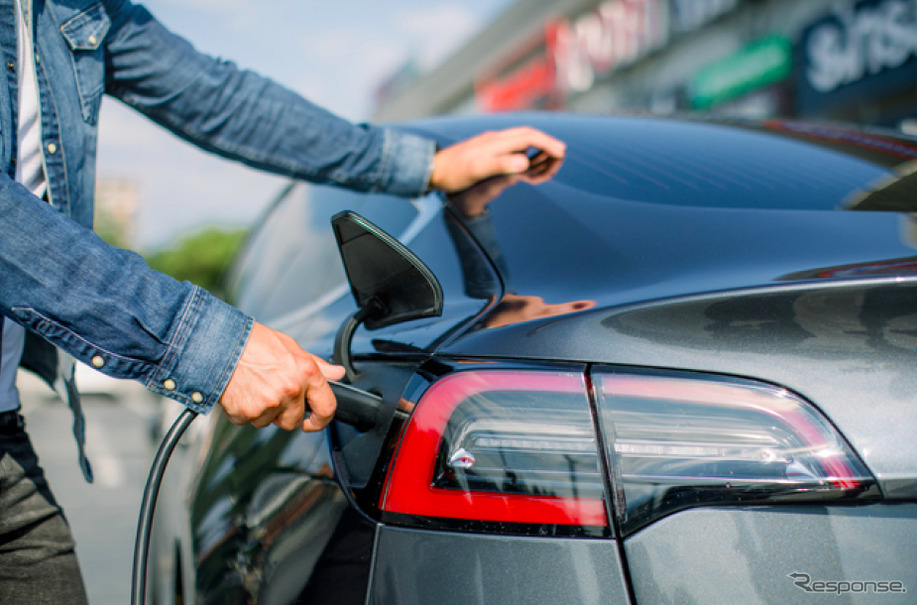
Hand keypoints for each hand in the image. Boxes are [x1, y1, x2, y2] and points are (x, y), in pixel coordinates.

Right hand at [219, 322, 345, 430]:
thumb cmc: (254, 343)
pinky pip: (250, 421)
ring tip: (255, 387)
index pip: (326, 407)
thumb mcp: (292, 347)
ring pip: (270, 422)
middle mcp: (290, 390)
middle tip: (271, 392)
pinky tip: (243, 392)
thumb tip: (337, 373)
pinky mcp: (247, 413)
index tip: (314, 421)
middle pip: (294, 421)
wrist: (220, 344)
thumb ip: (317, 365)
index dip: (322, 419)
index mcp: (306, 373)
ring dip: (264, 411)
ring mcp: (269, 404)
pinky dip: (245, 411)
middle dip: (285, 413)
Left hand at [429, 127, 565, 192]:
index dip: (547, 143)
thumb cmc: (453, 172)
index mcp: (496, 141)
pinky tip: (526, 166)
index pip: (529, 136)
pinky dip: (525, 157)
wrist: (432, 170)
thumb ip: (502, 164)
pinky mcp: (488, 153)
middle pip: (528, 137)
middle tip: (560, 157)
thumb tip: (525, 161)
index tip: (562, 152)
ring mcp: (492, 146)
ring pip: (522, 143)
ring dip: (537, 151)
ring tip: (548, 164)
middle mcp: (496, 140)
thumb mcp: (478, 169)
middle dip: (547, 145)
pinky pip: (512, 151)